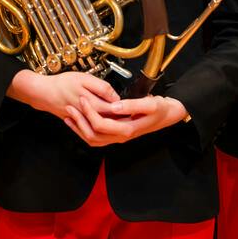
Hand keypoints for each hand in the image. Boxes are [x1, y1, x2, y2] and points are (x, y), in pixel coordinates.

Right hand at [8, 70, 119, 123]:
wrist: (43, 93)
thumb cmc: (62, 84)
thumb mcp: (84, 78)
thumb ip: (102, 88)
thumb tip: (116, 97)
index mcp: (92, 104)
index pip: (114, 109)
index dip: (124, 107)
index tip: (132, 104)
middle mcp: (88, 116)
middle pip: (109, 119)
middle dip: (120, 117)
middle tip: (130, 113)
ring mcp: (82, 121)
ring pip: (101, 126)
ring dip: (111, 122)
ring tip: (120, 117)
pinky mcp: (77, 123)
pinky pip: (91, 128)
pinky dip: (99, 125)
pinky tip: (105, 120)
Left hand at [63, 94, 187, 146]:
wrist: (168, 115)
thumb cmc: (160, 109)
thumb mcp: (150, 103)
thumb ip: (132, 105)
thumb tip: (114, 106)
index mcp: (127, 129)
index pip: (101, 125)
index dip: (89, 113)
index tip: (83, 99)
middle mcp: (121, 137)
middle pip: (93, 135)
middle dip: (79, 121)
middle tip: (71, 106)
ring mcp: (118, 137)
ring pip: (92, 139)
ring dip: (79, 128)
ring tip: (69, 115)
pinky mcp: (117, 134)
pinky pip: (97, 137)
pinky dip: (85, 130)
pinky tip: (79, 121)